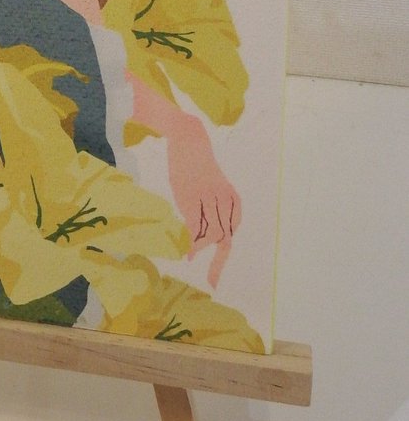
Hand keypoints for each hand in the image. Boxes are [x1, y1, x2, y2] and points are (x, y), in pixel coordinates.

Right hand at [166, 113, 241, 287]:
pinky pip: (196, 226)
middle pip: (224, 236)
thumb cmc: (197, 165)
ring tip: (191, 253)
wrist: (188, 140)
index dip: (223, 251)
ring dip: (202, 248)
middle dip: (217, 259)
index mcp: (232, 198)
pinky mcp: (192, 197)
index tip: (217, 272)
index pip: (231, 230)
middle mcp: (224, 199)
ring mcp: (209, 198)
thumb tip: (202, 237)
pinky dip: (193, 242)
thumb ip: (213, 210)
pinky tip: (188, 251)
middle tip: (213, 280)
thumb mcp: (212, 187)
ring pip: (212, 233)